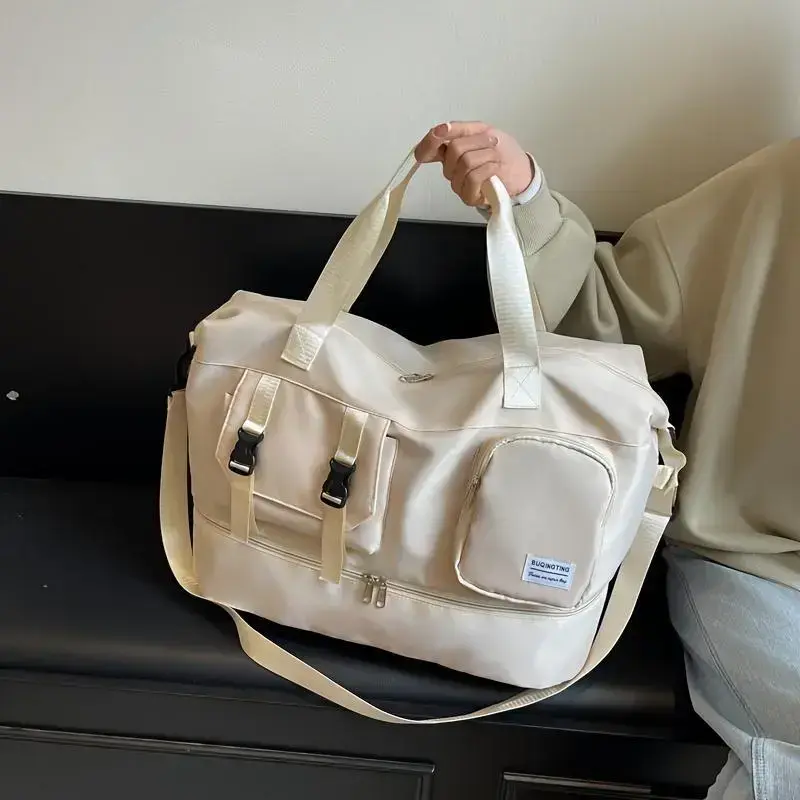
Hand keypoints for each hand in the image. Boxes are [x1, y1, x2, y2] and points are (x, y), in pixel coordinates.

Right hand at [415, 121, 532, 206]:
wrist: (521, 172)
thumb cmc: (502, 151)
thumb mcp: (482, 130)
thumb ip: (459, 128)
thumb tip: (441, 128)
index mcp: (449, 152)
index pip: (428, 149)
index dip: (429, 141)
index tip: (439, 134)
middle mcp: (450, 169)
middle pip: (454, 150)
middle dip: (477, 142)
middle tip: (492, 143)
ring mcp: (457, 184)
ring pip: (465, 163)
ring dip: (486, 155)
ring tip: (496, 157)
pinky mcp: (468, 197)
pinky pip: (472, 178)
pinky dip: (488, 168)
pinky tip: (495, 169)